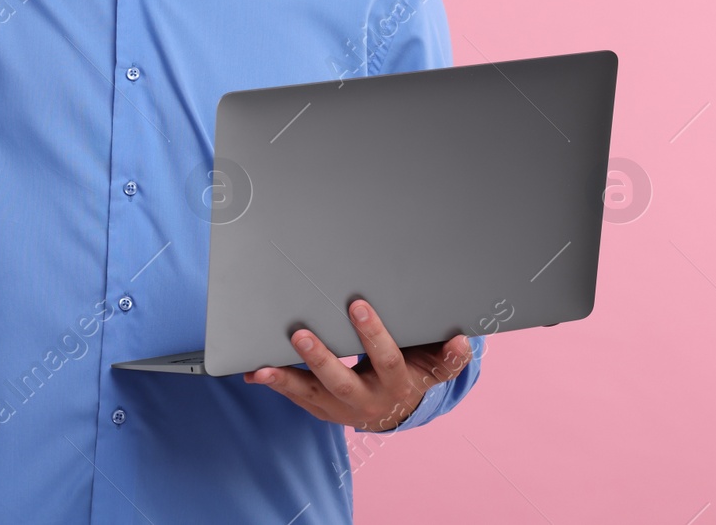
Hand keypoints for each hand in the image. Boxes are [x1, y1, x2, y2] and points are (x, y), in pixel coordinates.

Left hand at [243, 299, 471, 432]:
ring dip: (286, 379)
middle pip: (342, 382)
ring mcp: (340, 408)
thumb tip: (461, 341)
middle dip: (321, 358)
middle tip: (300, 333)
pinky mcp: (320, 408)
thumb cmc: (415, 372)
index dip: (373, 334)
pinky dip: (276, 384)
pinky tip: (254, 372)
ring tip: (262, 367)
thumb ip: (448, 356)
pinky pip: (296, 397)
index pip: (386, 358)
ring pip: (311, 394)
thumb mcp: (435, 366)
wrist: (397, 410)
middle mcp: (367, 400)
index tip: (359, 305)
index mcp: (397, 384)